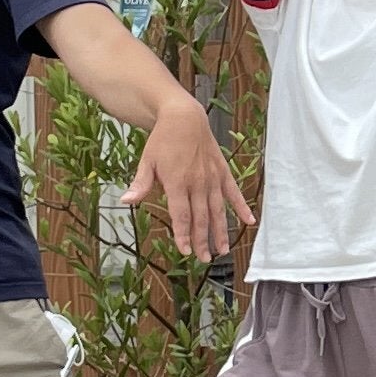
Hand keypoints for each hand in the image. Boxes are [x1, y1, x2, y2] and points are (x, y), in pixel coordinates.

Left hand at [127, 99, 251, 258]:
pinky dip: (241, 207)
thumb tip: (126, 201)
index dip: (184, 235)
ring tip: (222, 250)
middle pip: (201, 217)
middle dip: (202, 240)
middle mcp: (197, 182)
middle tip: (204, 259)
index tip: (185, 251)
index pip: (181, 214)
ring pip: (218, 210)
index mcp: (177, 182)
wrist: (184, 117)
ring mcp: (212, 177)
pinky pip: (233, 192)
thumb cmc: (162, 140)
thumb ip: (140, 184)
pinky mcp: (222, 172)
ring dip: (220, 231)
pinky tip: (249, 221)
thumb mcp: (147, 161)